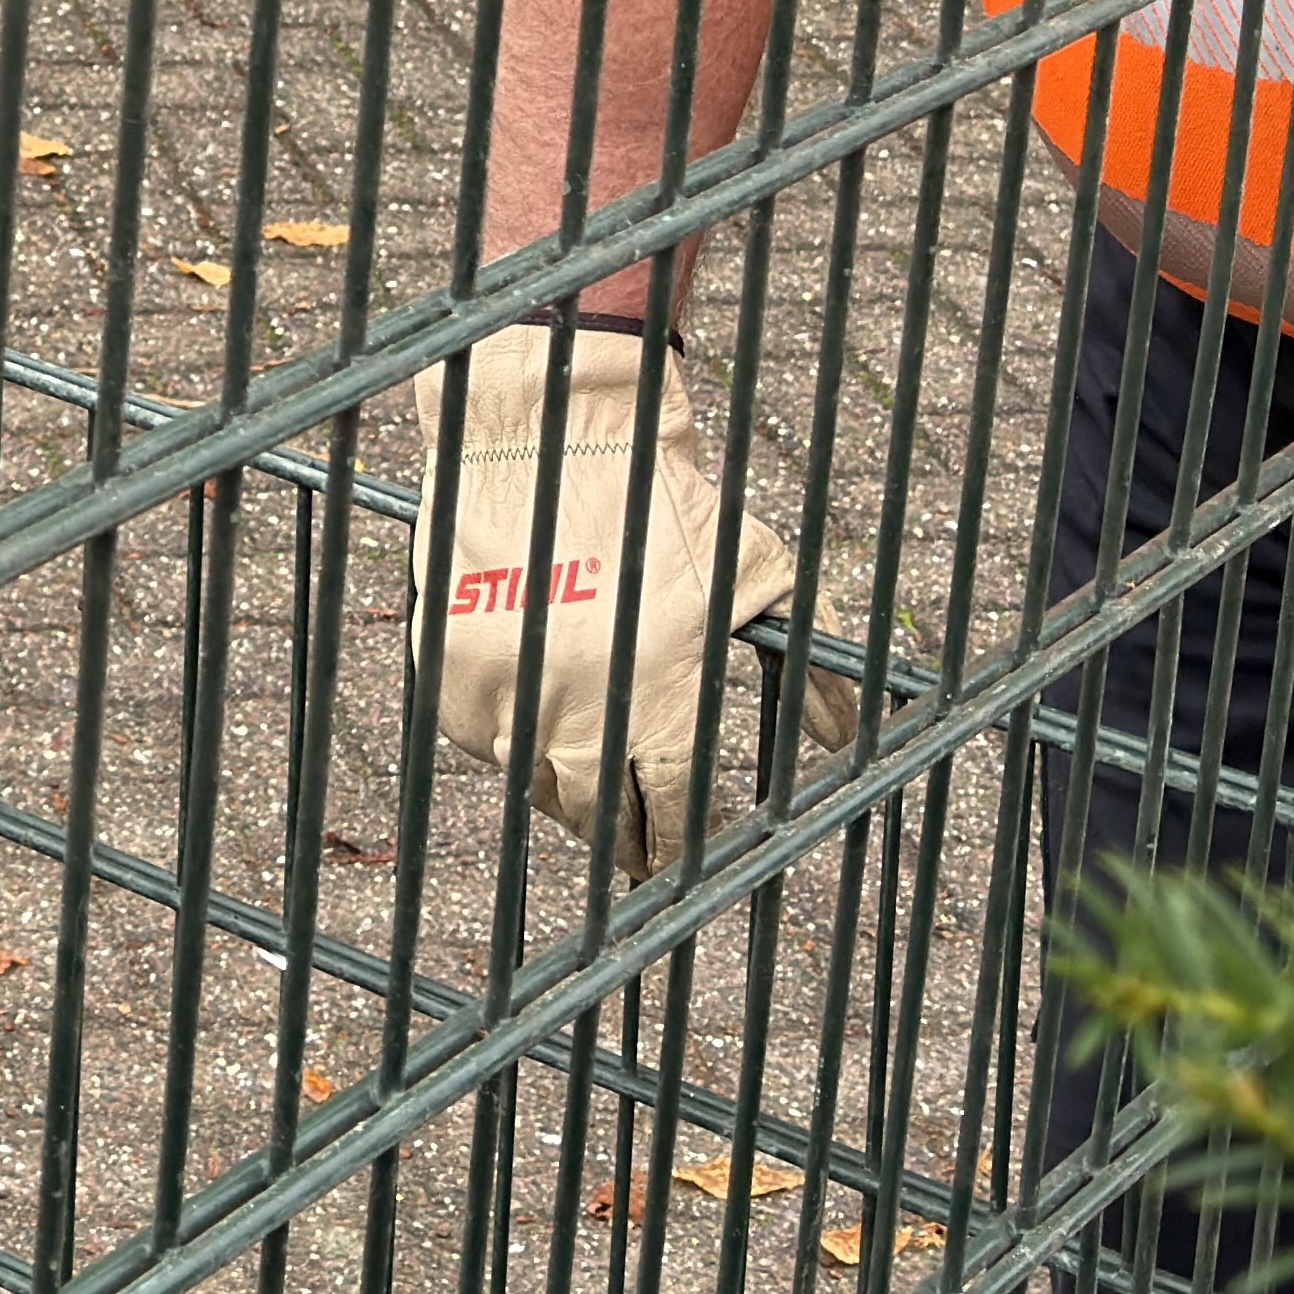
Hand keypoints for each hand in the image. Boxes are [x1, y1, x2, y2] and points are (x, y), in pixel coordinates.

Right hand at [422, 322, 812, 862]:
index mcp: (658, 698)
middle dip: (623, 837)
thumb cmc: (666, 503)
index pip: (669, 812)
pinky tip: (532, 733)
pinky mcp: (450, 668)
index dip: (676, 847)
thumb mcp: (761, 575)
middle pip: (597, 817)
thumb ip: (811, 664)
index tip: (684, 860)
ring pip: (534, 787)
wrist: (554, 433)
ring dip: (564, 796)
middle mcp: (577, 709)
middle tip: (636, 845)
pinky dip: (505, 747)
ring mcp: (506, 692)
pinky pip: (477, 741)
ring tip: (587, 788)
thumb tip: (843, 737)